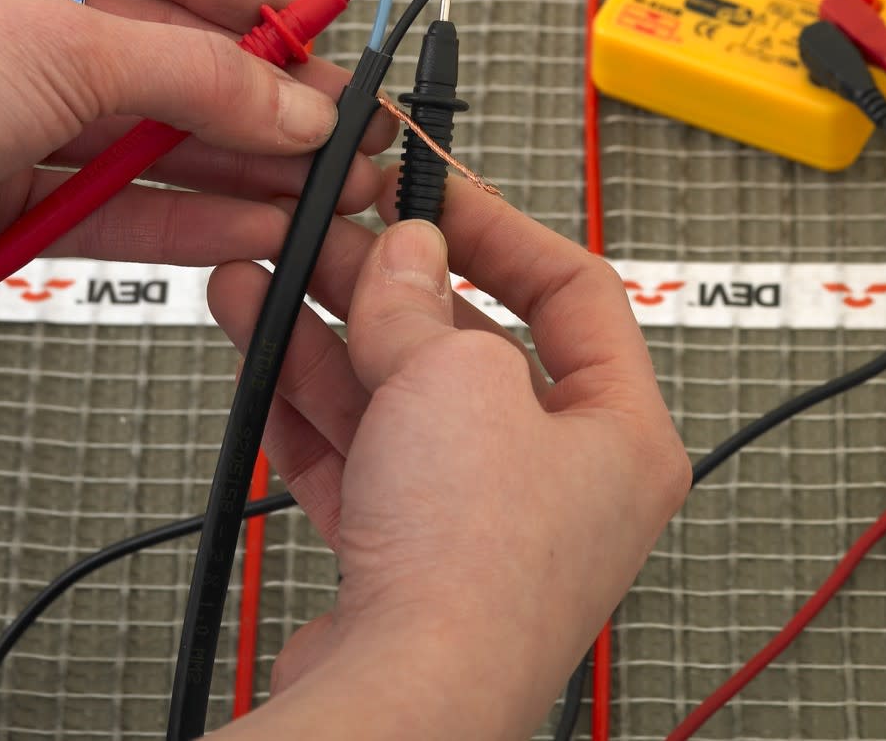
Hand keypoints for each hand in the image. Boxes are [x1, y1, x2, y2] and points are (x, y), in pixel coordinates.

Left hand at [0, 0, 392, 356]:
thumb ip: (197, 80)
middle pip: (160, 47)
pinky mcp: (2, 204)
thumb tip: (296, 108)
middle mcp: (2, 24)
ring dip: (240, 162)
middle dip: (255, 89)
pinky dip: (192, 217)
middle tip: (339, 122)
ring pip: (148, 136)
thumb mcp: (60, 49)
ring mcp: (2, 118)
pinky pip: (120, 205)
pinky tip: (259, 226)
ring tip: (325, 187)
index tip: (298, 15)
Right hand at [207, 176, 690, 740]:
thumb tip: (406, 257)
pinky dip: (311, 405)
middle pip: (475, 345)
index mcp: (622, 432)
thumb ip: (419, 301)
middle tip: (332, 237)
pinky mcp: (413, 562)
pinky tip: (263, 351)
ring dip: (331, 334)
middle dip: (390, 286)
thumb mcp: (450, 378)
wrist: (405, 698)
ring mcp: (485, 524)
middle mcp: (564, 481)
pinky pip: (363, 459)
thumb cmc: (474, 571)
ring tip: (268, 278)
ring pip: (405, 400)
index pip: (575, 292)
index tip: (436, 195)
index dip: (500, 229)